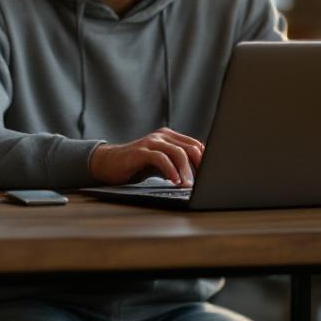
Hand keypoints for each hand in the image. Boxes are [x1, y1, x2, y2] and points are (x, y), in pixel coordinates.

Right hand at [88, 127, 203, 185]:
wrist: (109, 163)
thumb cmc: (138, 165)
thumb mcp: (162, 164)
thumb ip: (178, 164)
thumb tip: (201, 175)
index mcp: (170, 137)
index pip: (196, 145)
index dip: (206, 161)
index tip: (211, 176)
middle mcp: (162, 136)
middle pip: (190, 148)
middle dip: (199, 167)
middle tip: (203, 183)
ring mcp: (151, 142)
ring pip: (178, 152)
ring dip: (186, 171)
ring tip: (188, 185)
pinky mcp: (140, 151)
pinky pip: (160, 158)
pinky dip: (170, 170)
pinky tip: (173, 181)